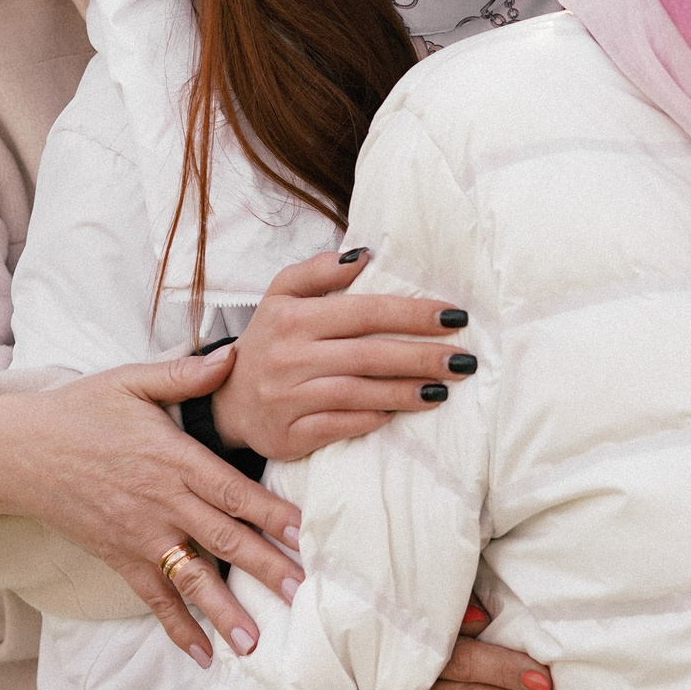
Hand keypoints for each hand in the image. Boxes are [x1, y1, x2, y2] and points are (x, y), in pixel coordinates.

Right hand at [0, 347, 304, 665]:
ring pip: (191, 578)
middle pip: (222, 538)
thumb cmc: (80, 410)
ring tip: (256, 642)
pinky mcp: (120, 558)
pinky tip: (205, 656)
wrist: (22, 451)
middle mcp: (162, 502)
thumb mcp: (131, 381)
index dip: (269, 511)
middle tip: (299, 592)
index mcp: (172, 458)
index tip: (303, 532)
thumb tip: (234, 356)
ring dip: (224, 610)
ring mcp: (140, 535)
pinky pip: (154, 599)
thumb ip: (184, 375)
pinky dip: (179, 629)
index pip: (231, 489)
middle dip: (263, 567)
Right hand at [212, 248, 473, 461]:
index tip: (453, 316)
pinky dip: (373, 419)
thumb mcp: (280, 296)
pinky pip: (340, 425)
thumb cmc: (268, 342)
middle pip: (367, 354)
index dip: (411, 313)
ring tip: (444, 387)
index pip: (362, 311)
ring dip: (405, 391)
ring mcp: (287, 399)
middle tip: (464, 360)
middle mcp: (288, 357)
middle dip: (421, 356)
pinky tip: (400, 413)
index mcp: (291, 317)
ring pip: (357, 392)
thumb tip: (364, 254)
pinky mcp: (289, 435)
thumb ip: (318, 271)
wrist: (227, 402)